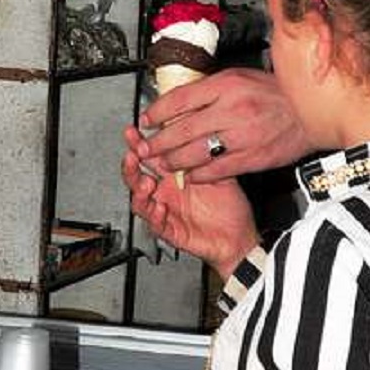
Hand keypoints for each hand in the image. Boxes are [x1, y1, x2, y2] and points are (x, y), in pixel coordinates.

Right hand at [122, 134, 258, 278]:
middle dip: (130, 167)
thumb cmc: (228, 206)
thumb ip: (205, 156)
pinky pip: (156, 225)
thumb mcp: (220, 174)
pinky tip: (160, 208)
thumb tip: (196, 133)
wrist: (238, 236)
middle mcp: (165, 192)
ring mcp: (165, 211)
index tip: (133, 132)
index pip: (150, 158)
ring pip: (140, 202)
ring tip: (146, 184)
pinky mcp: (170, 231)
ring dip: (139, 192)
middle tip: (132, 156)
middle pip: (136, 178)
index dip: (139, 145)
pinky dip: (155, 216)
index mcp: (173, 176)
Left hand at [137, 68, 312, 181]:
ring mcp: (242, 136)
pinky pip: (217, 170)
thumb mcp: (239, 77)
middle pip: (182, 128)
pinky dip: (199, 174)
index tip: (146, 119)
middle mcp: (232, 109)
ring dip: (173, 160)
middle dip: (157, 142)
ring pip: (195, 152)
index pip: (180, 99)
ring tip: (162, 163)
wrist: (311, 111)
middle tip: (144, 148)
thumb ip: (209, 89)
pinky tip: (190, 174)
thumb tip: (178, 101)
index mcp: (226, 85)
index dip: (157, 111)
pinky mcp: (252, 157)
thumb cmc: (275, 92)